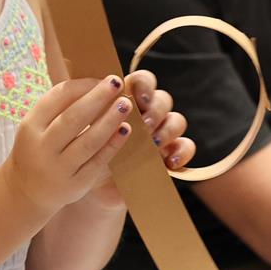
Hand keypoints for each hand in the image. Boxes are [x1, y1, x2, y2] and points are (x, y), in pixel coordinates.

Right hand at [0, 76, 134, 217]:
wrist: (26, 191)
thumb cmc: (37, 148)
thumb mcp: (37, 126)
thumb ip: (58, 107)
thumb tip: (94, 83)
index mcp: (31, 126)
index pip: (58, 98)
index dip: (82, 85)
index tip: (102, 79)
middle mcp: (42, 147)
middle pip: (73, 117)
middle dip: (98, 98)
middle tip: (117, 83)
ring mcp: (58, 168)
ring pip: (88, 141)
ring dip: (110, 120)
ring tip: (126, 104)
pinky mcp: (75, 184)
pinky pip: (98, 161)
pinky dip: (113, 145)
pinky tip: (125, 130)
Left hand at [82, 70, 192, 208]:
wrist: (92, 188)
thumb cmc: (85, 154)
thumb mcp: (84, 133)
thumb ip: (94, 113)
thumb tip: (102, 95)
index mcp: (126, 101)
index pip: (143, 81)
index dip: (144, 85)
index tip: (136, 98)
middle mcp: (146, 115)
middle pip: (163, 99)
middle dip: (155, 110)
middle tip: (144, 125)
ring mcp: (160, 135)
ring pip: (177, 120)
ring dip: (167, 129)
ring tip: (153, 144)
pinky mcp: (168, 156)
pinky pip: (186, 147)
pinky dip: (182, 152)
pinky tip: (169, 162)